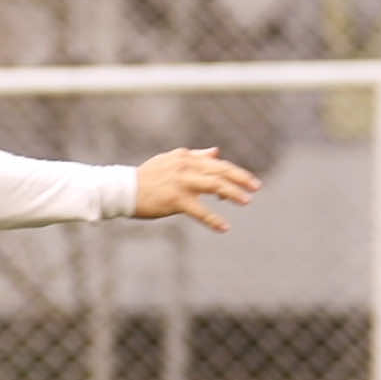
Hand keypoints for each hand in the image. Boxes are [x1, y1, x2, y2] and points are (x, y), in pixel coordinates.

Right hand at [133, 146, 260, 232]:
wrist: (123, 189)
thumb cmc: (147, 177)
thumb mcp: (171, 161)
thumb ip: (195, 156)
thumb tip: (216, 152)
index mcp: (186, 157)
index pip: (217, 163)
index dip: (234, 172)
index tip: (248, 182)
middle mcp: (186, 166)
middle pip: (220, 170)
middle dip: (241, 179)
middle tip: (257, 187)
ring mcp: (181, 182)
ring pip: (214, 185)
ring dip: (232, 193)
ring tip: (247, 202)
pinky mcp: (175, 199)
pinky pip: (199, 210)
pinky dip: (213, 219)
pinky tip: (224, 227)